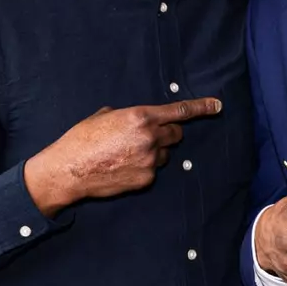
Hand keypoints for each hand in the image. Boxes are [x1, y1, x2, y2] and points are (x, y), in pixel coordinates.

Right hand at [24, 99, 222, 216]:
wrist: (69, 169)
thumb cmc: (81, 139)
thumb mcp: (104, 116)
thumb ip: (126, 116)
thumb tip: (135, 121)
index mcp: (140, 116)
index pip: (179, 111)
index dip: (201, 107)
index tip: (217, 106)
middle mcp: (150, 137)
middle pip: (176, 134)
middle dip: (168, 134)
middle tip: (149, 137)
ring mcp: (149, 160)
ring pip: (164, 154)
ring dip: (153, 152)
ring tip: (126, 155)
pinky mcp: (145, 179)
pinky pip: (153, 171)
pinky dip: (143, 168)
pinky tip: (122, 168)